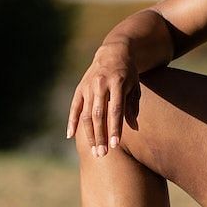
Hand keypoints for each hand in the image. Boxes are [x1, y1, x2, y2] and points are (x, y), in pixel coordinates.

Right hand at [69, 42, 139, 156]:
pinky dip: (71, 121)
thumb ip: (133, 106)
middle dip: (100, 136)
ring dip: (89, 134)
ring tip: (93, 150)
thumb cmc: (128, 73)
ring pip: (86, 114)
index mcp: (117, 83)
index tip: (115, 146)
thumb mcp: (135, 86)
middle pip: (99, 115)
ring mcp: (88, 86)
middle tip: (102, 154)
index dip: (115, 129)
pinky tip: (70, 136)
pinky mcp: (80, 88)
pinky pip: (74, 107)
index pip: (115, 110)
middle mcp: (100, 85)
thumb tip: (133, 127)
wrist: (113, 52)